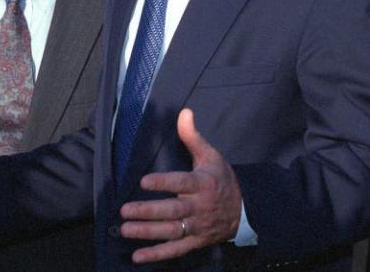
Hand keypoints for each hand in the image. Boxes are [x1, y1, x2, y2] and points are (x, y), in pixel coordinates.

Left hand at [119, 108, 241, 264]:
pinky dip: (157, 255)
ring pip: (171, 232)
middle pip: (172, 211)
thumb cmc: (222, 179)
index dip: (163, 183)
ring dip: (148, 232)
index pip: (181, 183)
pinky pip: (176, 250)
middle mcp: (199, 207)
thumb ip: (193, 136)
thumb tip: (184, 112)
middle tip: (125, 210)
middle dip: (148, 211)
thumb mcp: (211, 155)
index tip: (144, 181)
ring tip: (126, 229)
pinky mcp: (196, 242)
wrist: (245, 210)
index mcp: (202, 184)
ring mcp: (197, 227)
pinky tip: (138, 257)